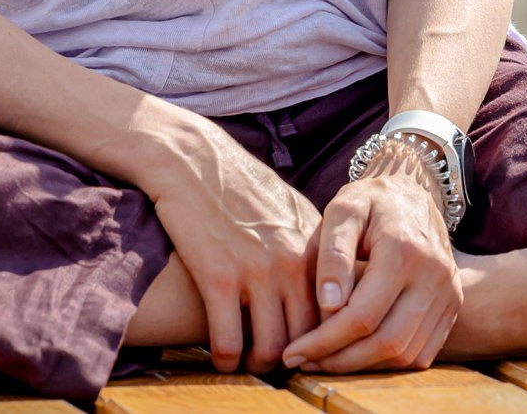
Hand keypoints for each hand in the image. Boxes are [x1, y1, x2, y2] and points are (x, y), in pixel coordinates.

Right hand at [145, 118, 322, 373]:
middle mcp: (292, 262)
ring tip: (251, 366)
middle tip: (283, 367)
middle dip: (297, 360)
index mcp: (313, 247)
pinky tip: (222, 359)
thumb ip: (311, 246)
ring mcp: (256, 271)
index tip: (311, 349)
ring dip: (260, 365)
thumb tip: (331, 277)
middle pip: (307, 336)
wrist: (192, 159)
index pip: (334, 311)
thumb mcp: (290, 209)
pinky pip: (228, 340)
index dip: (324, 338)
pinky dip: (226, 360)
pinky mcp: (217, 277)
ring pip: (270, 347)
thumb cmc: (239, 183)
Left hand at [283, 150, 460, 372]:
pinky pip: (421, 353)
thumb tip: (329, 304)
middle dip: (340, 361)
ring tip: (326, 359)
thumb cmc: (369, 202)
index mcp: (404, 250)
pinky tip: (357, 352)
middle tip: (305, 361)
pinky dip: (387, 363)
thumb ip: (333, 253)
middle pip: (386, 342)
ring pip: (405, 354)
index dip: (325, 341)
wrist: (413, 196)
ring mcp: (449, 293)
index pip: (362, 316)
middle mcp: (434, 276)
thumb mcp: (343, 209)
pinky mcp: (452, 306)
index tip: (293, 351)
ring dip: (362, 366)